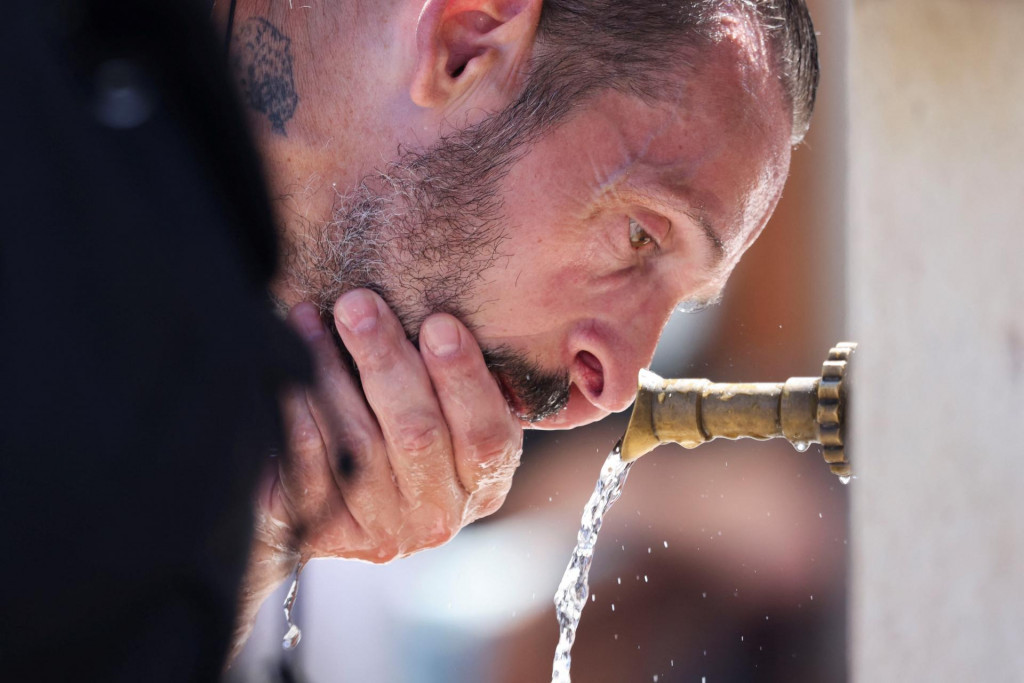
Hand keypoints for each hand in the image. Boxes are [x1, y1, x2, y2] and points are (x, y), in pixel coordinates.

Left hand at [259, 290, 524, 564]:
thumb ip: (453, 380)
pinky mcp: (329, 533)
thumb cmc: (407, 432)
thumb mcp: (450, 415)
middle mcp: (440, 515)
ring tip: (311, 319)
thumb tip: (440, 309)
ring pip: (358, 446)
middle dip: (386, 360)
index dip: (463, 380)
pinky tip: (287, 368)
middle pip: (418, 435)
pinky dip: (298, 411)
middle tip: (357, 305)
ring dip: (331, 374)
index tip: (438, 323)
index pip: (486, 435)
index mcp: (484, 483)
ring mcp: (384, 530)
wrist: (342, 510)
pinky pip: (309, 465)